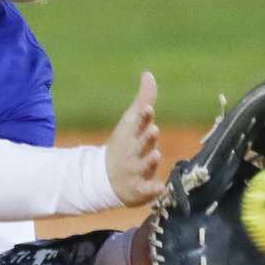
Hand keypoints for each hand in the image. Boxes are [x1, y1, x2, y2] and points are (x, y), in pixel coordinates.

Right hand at [105, 71, 163, 204]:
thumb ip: (144, 100)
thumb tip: (148, 74)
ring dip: (148, 161)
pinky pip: (146, 191)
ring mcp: (134, 171)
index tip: (148, 109)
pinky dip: (151, 190)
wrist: (105, 178)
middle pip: (140, 145)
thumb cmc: (124, 145)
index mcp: (130, 135)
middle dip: (146, 138)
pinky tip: (159, 188)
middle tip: (153, 130)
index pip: (137, 124)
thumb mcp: (131, 122)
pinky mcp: (138, 189)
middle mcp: (132, 152)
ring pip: (142, 166)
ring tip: (154, 155)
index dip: (143, 117)